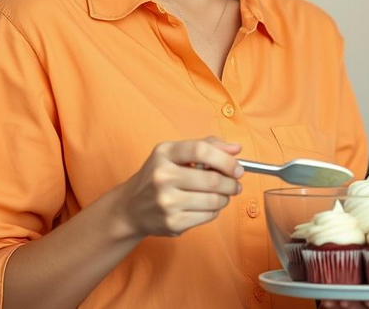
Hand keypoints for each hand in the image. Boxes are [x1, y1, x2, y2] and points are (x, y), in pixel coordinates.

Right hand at [111, 136, 242, 238]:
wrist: (131, 208)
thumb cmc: (158, 176)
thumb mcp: (174, 154)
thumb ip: (206, 146)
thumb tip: (236, 149)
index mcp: (164, 153)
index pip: (200, 151)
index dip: (225, 159)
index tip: (238, 168)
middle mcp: (162, 176)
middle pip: (211, 179)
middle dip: (231, 183)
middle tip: (235, 184)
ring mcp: (166, 201)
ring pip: (213, 200)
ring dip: (225, 198)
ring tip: (222, 195)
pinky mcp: (172, 222)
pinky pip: (208, 216)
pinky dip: (215, 210)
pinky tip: (207, 206)